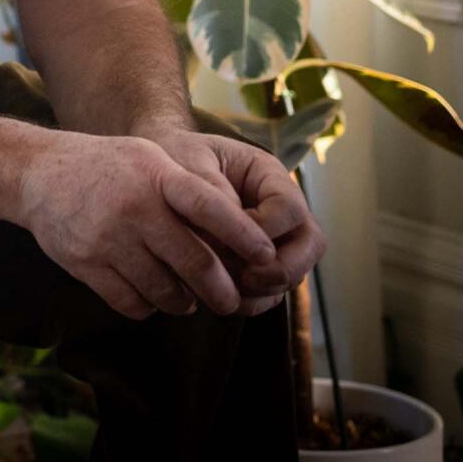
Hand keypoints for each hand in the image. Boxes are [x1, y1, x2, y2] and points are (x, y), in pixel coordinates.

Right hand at [17, 130, 280, 319]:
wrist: (37, 173)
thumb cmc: (106, 166)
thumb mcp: (149, 159)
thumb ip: (189, 189)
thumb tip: (239, 233)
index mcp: (156, 177)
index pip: (211, 208)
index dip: (243, 236)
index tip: (265, 256)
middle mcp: (135, 208)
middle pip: (195, 263)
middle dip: (222, 291)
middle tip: (230, 301)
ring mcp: (108, 239)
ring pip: (166, 291)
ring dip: (183, 302)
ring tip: (186, 298)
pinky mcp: (86, 264)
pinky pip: (132, 303)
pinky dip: (147, 306)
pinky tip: (149, 294)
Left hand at [144, 128, 327, 314]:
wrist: (152, 175)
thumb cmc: (175, 160)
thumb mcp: (187, 163)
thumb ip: (209, 189)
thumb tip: (233, 230)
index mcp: (269, 175)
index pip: (289, 208)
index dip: (265, 229)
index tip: (229, 236)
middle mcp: (281, 210)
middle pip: (310, 245)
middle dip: (283, 268)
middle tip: (246, 279)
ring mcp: (275, 240)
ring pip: (292, 274)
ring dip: (265, 289)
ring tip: (226, 289)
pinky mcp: (258, 266)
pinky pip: (269, 292)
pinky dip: (251, 301)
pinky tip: (220, 298)